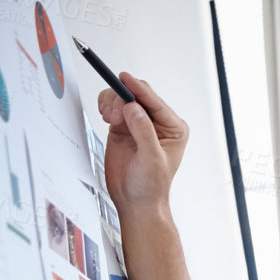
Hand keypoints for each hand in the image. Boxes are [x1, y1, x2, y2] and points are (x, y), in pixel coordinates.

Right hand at [97, 73, 188, 216]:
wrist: (135, 200)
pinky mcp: (122, 126)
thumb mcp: (151, 158)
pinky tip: (107, 118)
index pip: (155, 101)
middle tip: (113, 115)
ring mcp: (138, 123)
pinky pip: (112, 106)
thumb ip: (143, 130)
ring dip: (112, 104)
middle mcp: (157, 122)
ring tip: (110, 120)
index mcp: (173, 128)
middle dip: (122, 99)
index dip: (138, 89)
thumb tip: (132, 106)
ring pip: (122, 98)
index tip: (124, 79)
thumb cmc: (150, 185)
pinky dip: (106, 107)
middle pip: (137, 95)